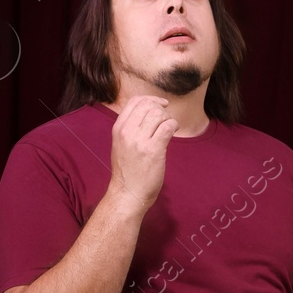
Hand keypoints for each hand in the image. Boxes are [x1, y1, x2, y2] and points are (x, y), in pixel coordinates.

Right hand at [108, 96, 175, 213]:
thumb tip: (148, 112)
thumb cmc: (127, 171)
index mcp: (118, 128)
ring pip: (159, 114)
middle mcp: (127, 132)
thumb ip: (130, 128)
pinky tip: (173, 131)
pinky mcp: (153, 150)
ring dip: (168, 118)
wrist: (128, 193)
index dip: (151, 99)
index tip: (161, 104)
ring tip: (169, 128)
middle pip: (148, 105)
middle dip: (161, 109)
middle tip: (166, 120)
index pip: (134, 102)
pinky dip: (174, 126)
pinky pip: (167, 127)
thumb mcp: (120, 144)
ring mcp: (140, 141)